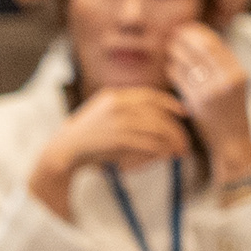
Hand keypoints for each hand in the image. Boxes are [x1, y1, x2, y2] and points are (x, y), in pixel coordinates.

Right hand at [27, 86, 195, 215]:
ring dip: (172, 141)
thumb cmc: (90, 135)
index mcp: (114, 96)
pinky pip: (147, 142)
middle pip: (157, 114)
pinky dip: (161, 149)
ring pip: (156, 128)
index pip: (149, 95)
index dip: (170, 103)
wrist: (65, 149)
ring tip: (180, 151)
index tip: (184, 113)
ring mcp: (116, 121)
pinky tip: (167, 155)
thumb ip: (130, 112)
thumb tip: (164, 120)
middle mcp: (116, 105)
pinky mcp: (116, 138)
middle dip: (176, 129)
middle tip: (186, 143)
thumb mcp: (107, 114)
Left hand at [164, 23, 250, 172]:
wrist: (233, 141)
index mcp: (239, 73)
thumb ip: (222, 65)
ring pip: (187, 62)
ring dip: (175, 52)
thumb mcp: (235, 85)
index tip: (186, 28)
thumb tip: (200, 39)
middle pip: (200, 48)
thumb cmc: (232, 111)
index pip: (215, 43)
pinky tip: (171, 68)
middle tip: (173, 35)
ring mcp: (212, 91)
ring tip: (170, 49)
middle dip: (184, 39)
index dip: (198, 32)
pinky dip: (172, 69)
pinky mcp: (197, 101)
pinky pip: (179, 77)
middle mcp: (228, 80)